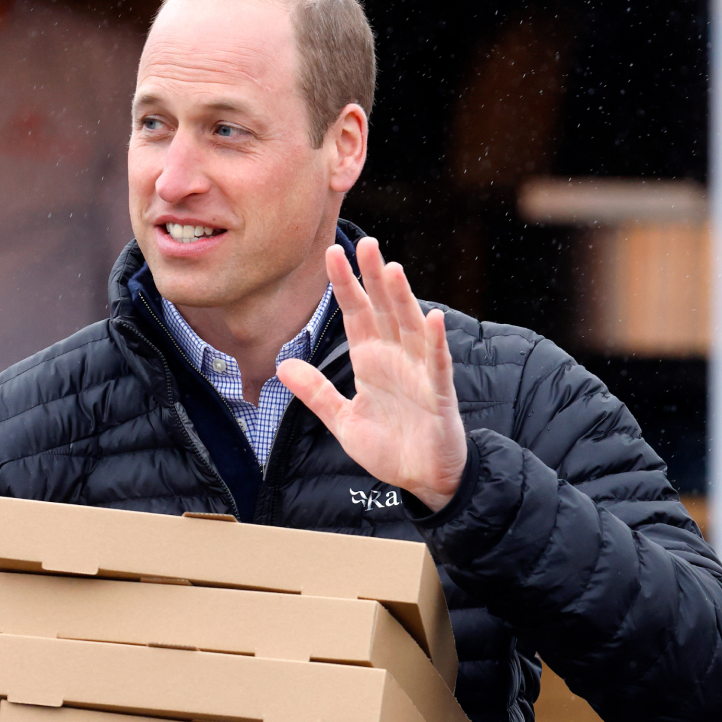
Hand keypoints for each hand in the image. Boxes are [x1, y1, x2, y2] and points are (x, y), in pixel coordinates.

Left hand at [280, 238, 469, 511]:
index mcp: (371, 361)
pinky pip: (437, 364)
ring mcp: (419, 374)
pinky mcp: (438, 394)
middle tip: (364, 242)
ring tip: (391, 269)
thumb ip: (316, 393)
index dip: (345, 284)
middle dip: (373, 277)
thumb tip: (283, 365)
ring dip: (402, 299)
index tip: (332, 253)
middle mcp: (396, 359)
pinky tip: (432, 318)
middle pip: (384, 310)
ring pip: (410, 327)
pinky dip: (435, 342)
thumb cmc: (390, 448)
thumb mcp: (343, 420)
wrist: (423, 479)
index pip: (356, 314)